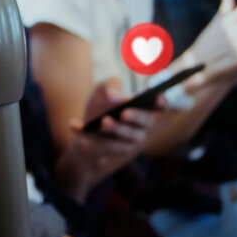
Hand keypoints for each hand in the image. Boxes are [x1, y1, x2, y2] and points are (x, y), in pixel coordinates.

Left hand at [58, 77, 164, 199]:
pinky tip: (74, 124)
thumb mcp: (102, 89)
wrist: (83, 127)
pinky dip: (87, 133)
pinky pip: (104, 145)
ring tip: (104, 122)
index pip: (159, 107)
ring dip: (116, 129)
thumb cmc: (99, 105)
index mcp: (142, 109)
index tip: (157, 97)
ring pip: (128, 137)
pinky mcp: (112, 151)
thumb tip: (115, 97)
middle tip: (124, 112)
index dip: (161, 103)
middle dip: (136, 117)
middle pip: (147, 122)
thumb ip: (111, 86)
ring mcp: (129, 141)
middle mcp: (140, 127)